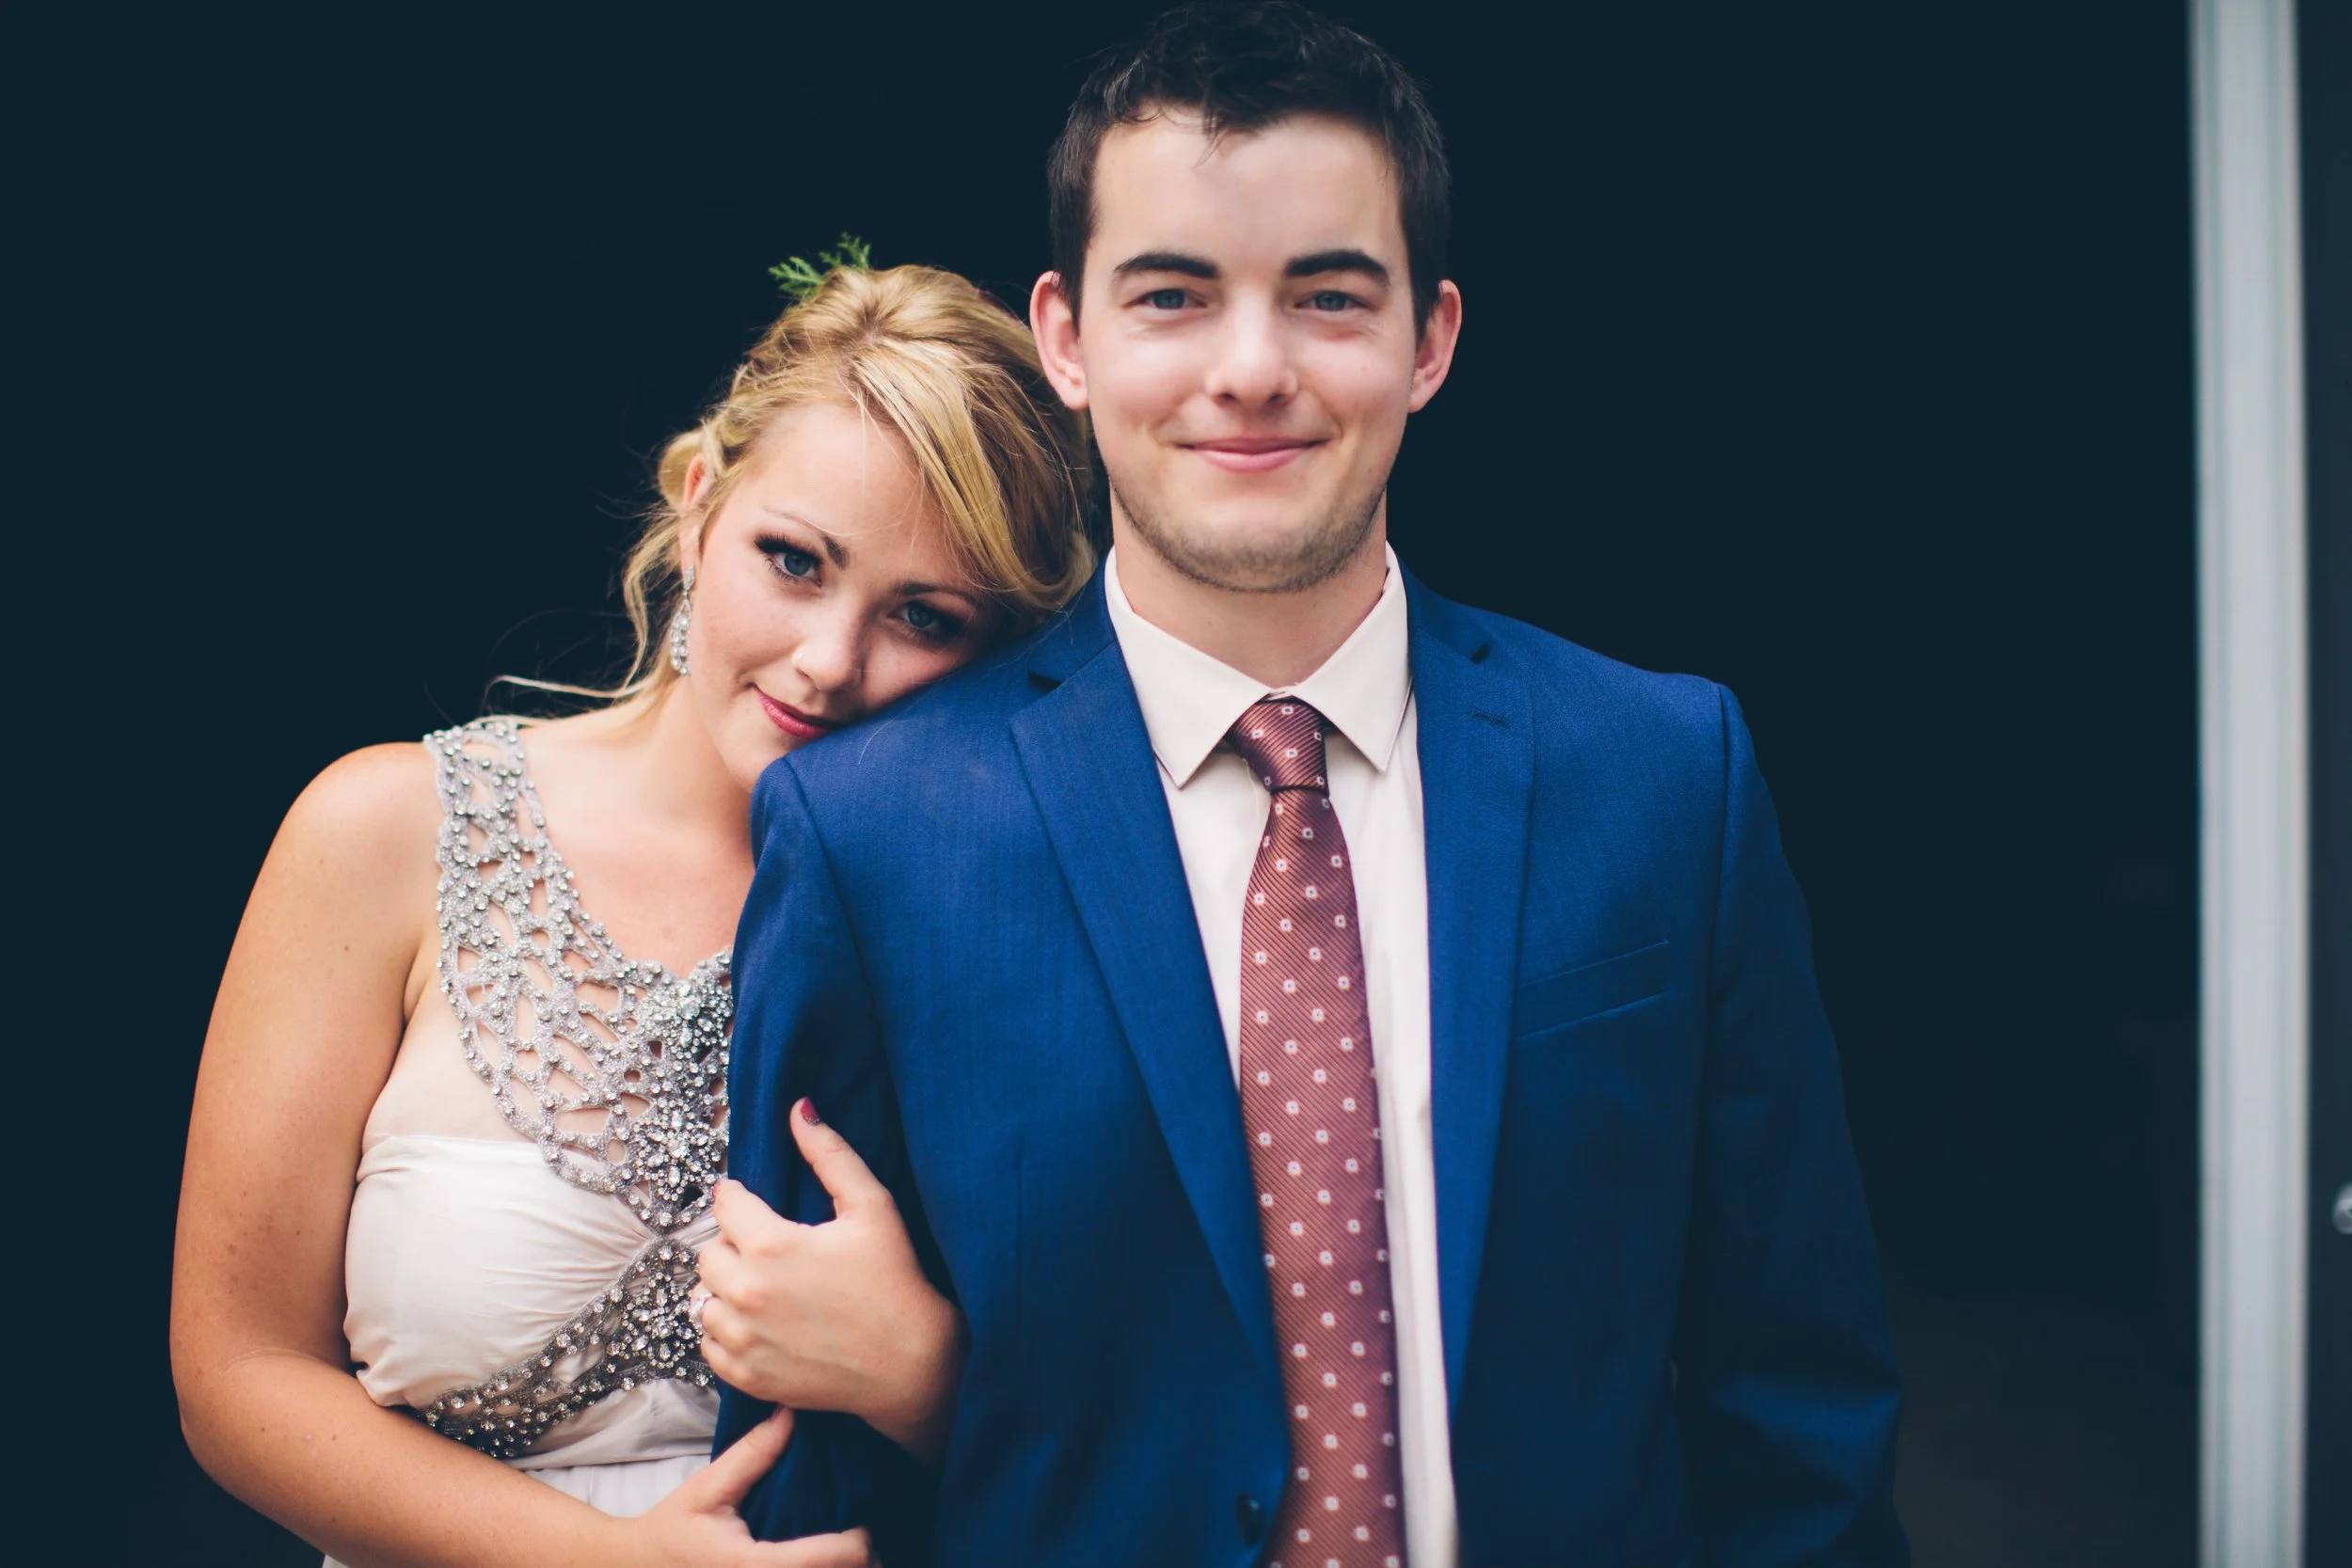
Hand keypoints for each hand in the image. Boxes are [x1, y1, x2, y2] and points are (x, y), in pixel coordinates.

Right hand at [612, 1408, 871, 1566]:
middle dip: (859, 1561)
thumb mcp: (706, 1491)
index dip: (858, 1542)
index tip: (866, 1521)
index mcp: (751, 1566)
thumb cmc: (670, 1533)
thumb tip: (788, 1414)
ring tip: (850, 1551)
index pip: (826, 1559)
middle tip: (867, 1535)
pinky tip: (823, 1559)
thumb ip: (750, 1456)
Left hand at [697, 1100, 963, 1459]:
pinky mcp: (746, 1375)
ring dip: (726, 1288)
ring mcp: (743, 1339)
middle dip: (734, 1244)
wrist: (910, 1363)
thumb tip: (798, 1108)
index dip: (743, 1199)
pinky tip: (761, 1322)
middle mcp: (747, 1293)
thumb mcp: (872, 1207)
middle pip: (708, 1251)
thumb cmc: (895, 1279)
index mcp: (772, 1245)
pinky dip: (725, 1330)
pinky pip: (708, 1343)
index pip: (726, 1204)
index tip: (759, 1206)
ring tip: (766, 1286)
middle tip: (771, 1249)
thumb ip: (830, 1154)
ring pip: (702, 1298)